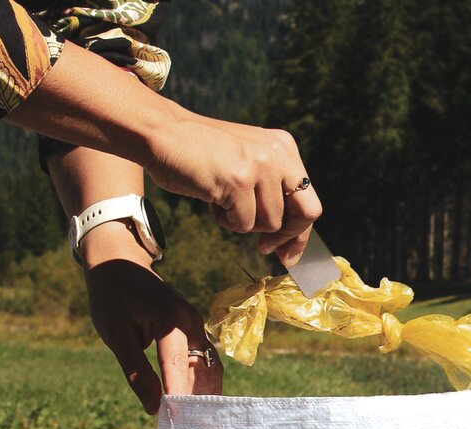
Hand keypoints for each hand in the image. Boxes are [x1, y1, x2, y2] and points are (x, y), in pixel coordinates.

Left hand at [82, 231, 222, 413]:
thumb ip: (136, 371)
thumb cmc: (111, 298)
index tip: (176, 425)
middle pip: (201, 371)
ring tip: (196, 425)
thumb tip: (153, 408)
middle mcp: (192, 322)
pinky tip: (194, 406)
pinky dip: (200, 385)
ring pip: (208, 370)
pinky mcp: (196, 333)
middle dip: (196, 402)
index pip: (176, 366)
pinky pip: (204, 364)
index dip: (178, 397)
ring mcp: (198, 327)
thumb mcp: (116, 334)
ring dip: (202, 396)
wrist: (119, 264)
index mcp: (171, 319)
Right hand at [144, 116, 322, 265]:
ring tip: (223, 201)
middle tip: (265, 248)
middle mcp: (278, 154)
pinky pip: (244, 224)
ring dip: (244, 223)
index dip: (300, 233)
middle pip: (304, 215)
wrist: (161, 133)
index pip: (310, 202)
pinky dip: (226, 221)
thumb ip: (272, 190)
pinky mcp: (239, 180)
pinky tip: (212, 200)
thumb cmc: (201, 156)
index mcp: (285, 148)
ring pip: (270, 224)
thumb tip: (290, 239)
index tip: (287, 254)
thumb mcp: (248, 163)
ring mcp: (260, 166)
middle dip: (285, 237)